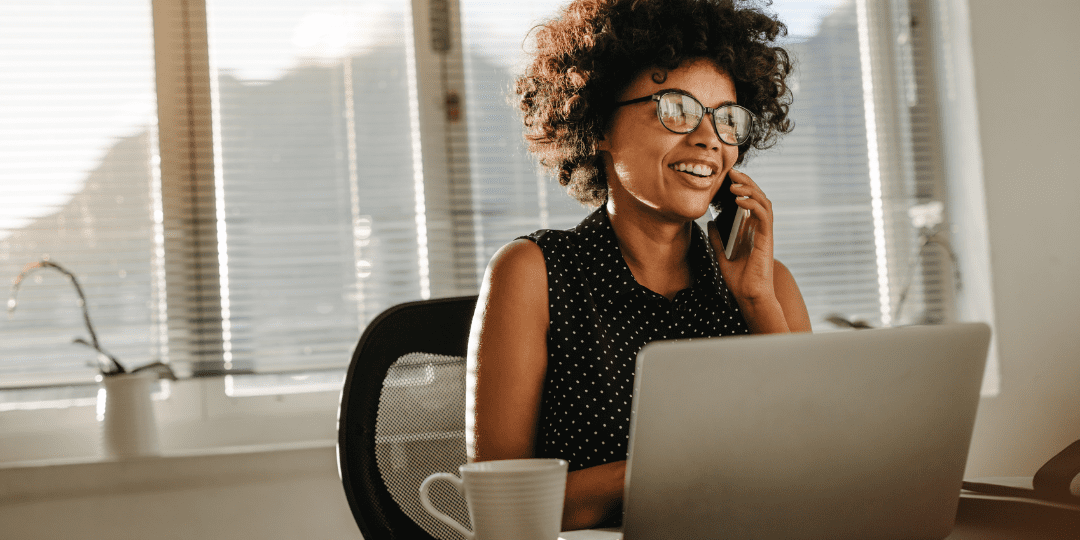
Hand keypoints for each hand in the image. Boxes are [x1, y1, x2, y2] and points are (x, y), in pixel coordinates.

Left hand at [707, 169, 776, 307]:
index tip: (727, 178)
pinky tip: (739, 201)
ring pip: (763, 202)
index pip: (749, 202)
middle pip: (758, 197)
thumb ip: (717, 239)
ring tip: (734, 184)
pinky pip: (763, 216)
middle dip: (746, 182)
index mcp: (751, 230)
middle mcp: (760, 229)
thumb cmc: (739, 279)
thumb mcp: (722, 255)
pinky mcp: (767, 239)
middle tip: (732, 173)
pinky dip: (753, 205)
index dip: (741, 187)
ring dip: (750, 190)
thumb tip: (710, 223)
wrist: (749, 296)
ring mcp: (765, 233)